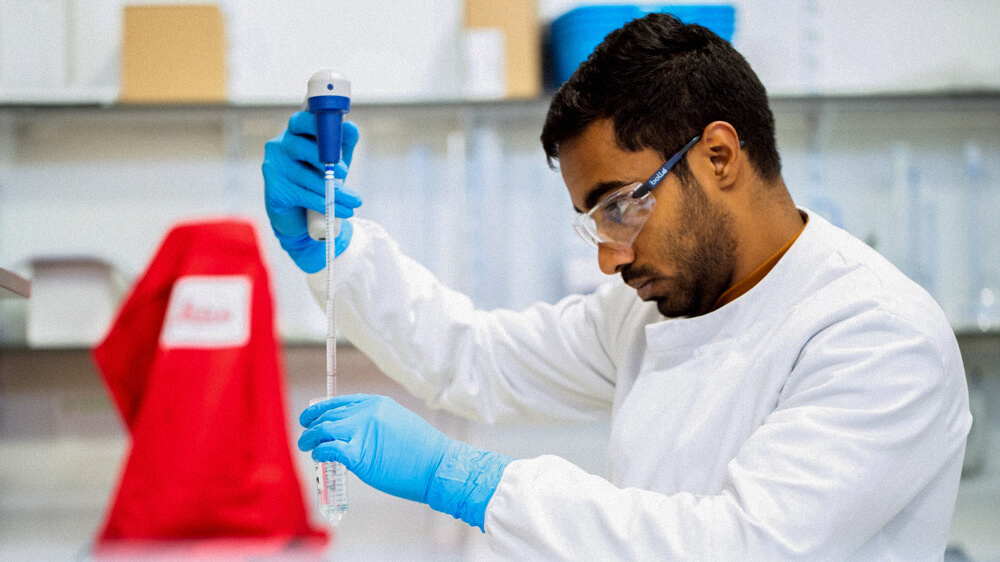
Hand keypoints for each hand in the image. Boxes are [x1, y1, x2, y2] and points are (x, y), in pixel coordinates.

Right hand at [262, 111, 361, 272]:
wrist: (301, 216)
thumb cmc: (319, 179)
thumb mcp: (335, 159)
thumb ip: (342, 142)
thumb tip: (350, 127)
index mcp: (294, 133)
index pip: (301, 120)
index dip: (319, 125)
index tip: (339, 133)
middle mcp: (279, 147)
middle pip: (301, 147)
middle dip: (325, 159)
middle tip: (345, 171)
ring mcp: (273, 168)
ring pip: (306, 176)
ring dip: (334, 190)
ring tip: (355, 201)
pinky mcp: (274, 191)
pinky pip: (303, 195)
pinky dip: (326, 204)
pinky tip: (344, 211)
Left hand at [299, 394, 450, 502]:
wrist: (437, 466)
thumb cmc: (423, 451)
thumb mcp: (399, 422)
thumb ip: (375, 423)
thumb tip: (355, 432)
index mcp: (376, 403)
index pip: (340, 402)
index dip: (322, 409)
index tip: (312, 416)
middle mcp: (367, 413)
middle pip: (328, 415)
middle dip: (312, 424)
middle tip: (305, 434)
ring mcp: (362, 433)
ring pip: (323, 430)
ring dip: (310, 438)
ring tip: (306, 445)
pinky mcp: (359, 455)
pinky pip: (328, 450)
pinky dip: (319, 453)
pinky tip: (319, 457)